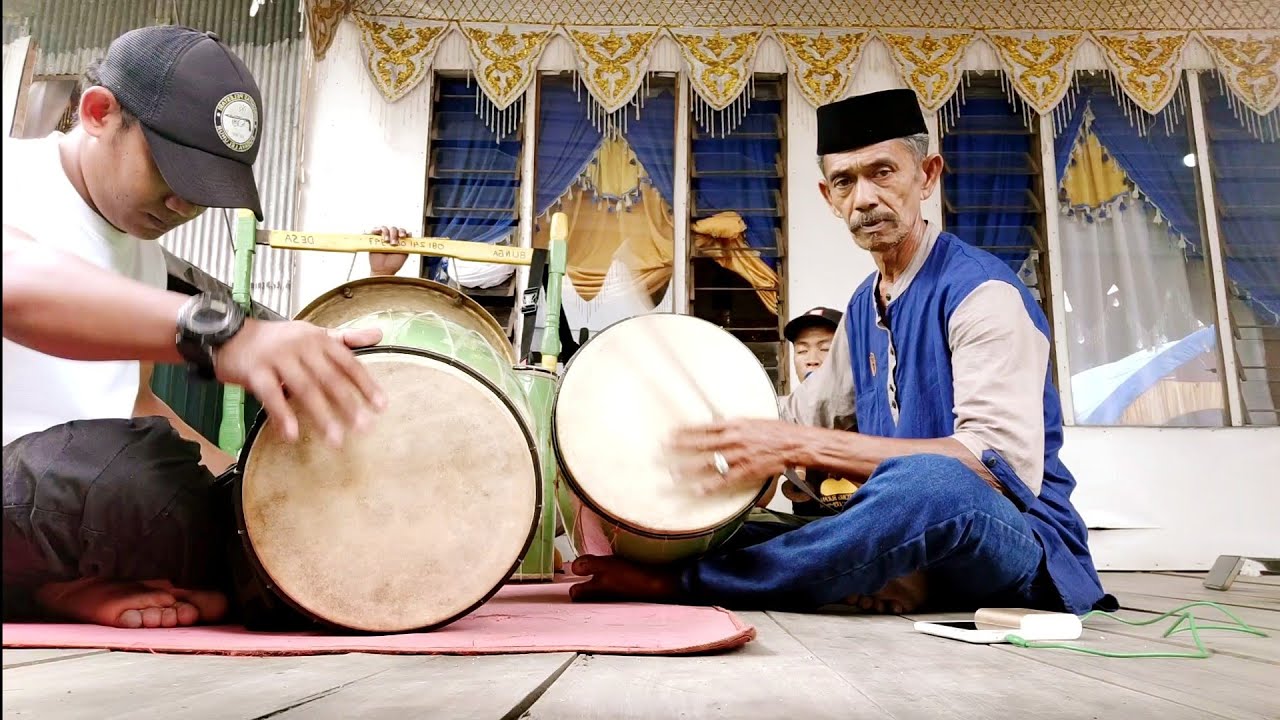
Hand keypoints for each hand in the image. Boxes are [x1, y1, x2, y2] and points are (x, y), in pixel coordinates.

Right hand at [214, 319, 387, 445]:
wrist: (230, 333)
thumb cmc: (277, 338)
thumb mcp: (314, 332)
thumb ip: (346, 337)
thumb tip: (379, 335)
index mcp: (319, 338)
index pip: (348, 363)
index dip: (366, 384)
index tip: (381, 406)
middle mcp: (301, 346)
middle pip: (329, 378)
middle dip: (348, 404)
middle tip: (363, 426)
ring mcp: (278, 358)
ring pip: (304, 388)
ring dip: (321, 416)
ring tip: (334, 438)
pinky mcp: (255, 371)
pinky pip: (271, 395)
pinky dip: (282, 415)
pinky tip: (292, 434)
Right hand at [368, 226, 410, 276]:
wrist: (384, 270)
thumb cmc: (394, 263)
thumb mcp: (404, 253)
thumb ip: (407, 244)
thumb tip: (409, 233)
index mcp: (399, 240)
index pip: (401, 231)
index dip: (402, 231)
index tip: (402, 236)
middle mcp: (391, 238)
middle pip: (393, 229)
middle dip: (394, 234)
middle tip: (393, 243)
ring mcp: (382, 238)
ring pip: (385, 228)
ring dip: (386, 232)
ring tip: (386, 241)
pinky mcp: (374, 240)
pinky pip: (374, 231)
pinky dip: (376, 229)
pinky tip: (378, 231)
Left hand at [667, 418, 804, 495]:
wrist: (794, 443)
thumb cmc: (775, 432)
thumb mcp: (751, 421)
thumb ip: (733, 425)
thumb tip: (717, 425)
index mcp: (734, 425)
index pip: (703, 427)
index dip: (685, 431)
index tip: (671, 433)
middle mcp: (733, 439)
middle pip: (701, 444)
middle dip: (680, 447)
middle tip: (663, 450)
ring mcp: (739, 456)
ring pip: (709, 462)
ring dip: (689, 468)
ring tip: (673, 473)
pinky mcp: (746, 471)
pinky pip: (724, 480)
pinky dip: (709, 486)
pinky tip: (697, 490)